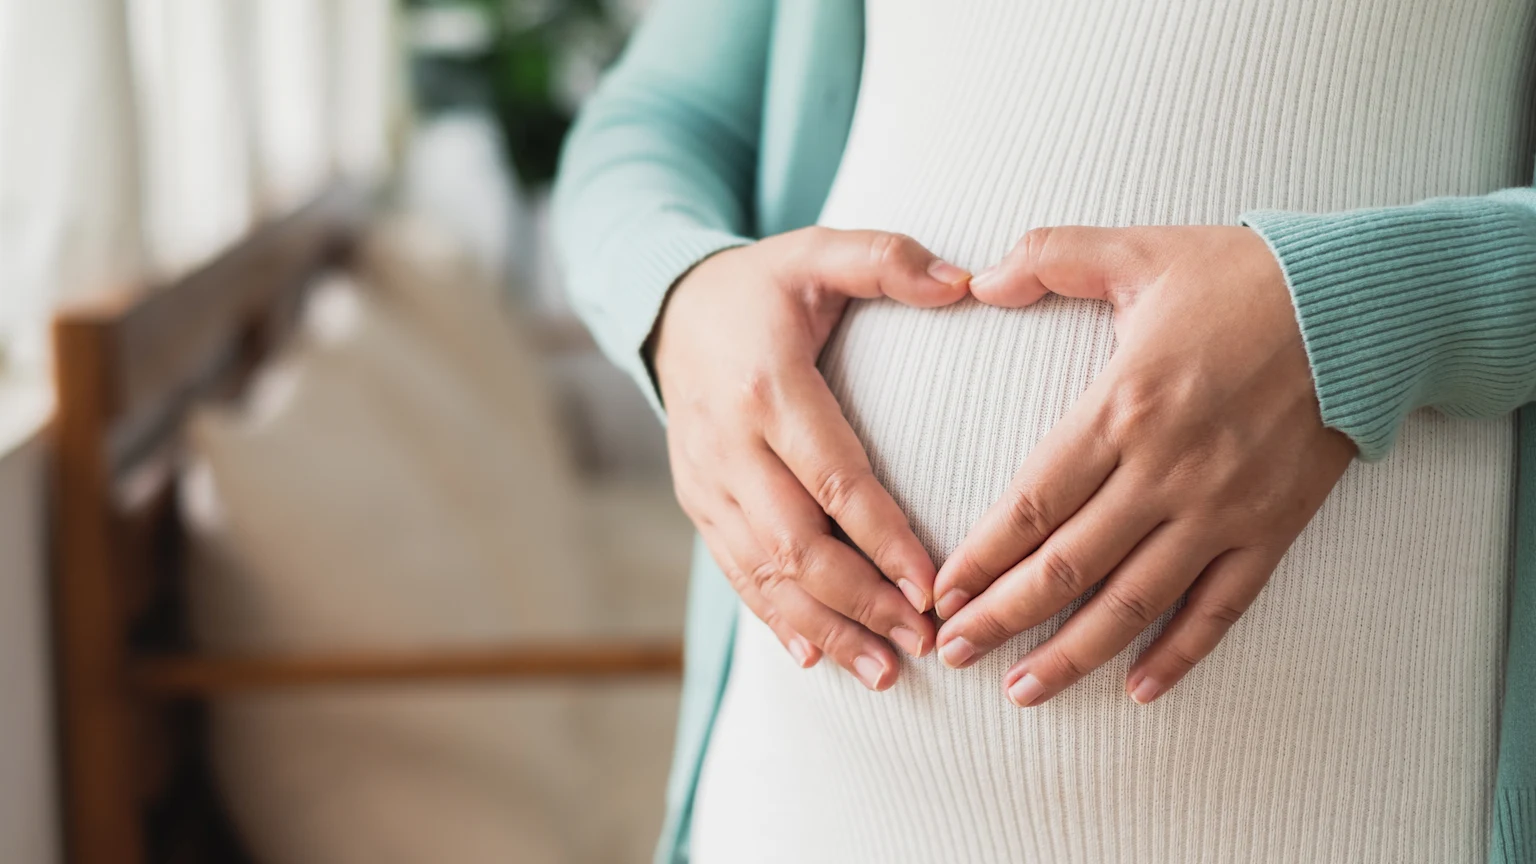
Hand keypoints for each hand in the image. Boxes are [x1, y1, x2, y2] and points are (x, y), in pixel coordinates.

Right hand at [654, 227, 970, 689]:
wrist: (670, 310)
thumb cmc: (764, 285)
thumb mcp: (818, 250)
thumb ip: (888, 260)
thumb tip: (968, 282)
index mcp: (767, 387)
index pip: (832, 476)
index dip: (882, 537)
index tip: (933, 585)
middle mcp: (729, 444)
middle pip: (795, 543)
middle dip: (861, 602)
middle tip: (924, 643)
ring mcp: (706, 482)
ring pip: (763, 573)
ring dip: (825, 628)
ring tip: (884, 672)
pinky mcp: (698, 504)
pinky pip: (735, 573)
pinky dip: (776, 619)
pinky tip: (817, 657)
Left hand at [931, 225, 1355, 705]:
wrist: (1364, 305)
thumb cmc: (1242, 275)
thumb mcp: (1137, 251)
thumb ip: (1050, 258)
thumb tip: (976, 281)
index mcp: (1122, 406)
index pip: (1033, 502)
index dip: (982, 556)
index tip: (940, 592)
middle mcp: (1166, 470)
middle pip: (1068, 566)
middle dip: (1001, 616)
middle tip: (951, 652)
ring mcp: (1222, 508)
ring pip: (1135, 602)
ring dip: (1073, 653)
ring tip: (1022, 689)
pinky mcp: (1272, 529)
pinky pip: (1221, 608)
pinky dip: (1180, 655)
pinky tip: (1139, 691)